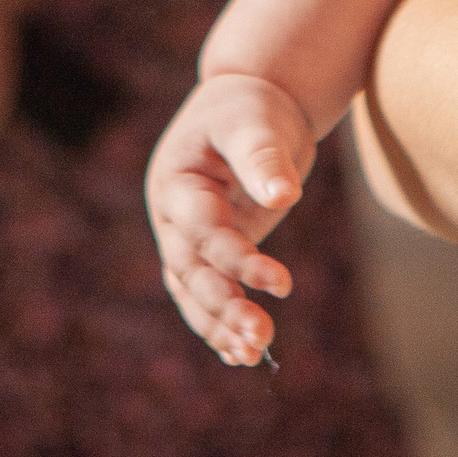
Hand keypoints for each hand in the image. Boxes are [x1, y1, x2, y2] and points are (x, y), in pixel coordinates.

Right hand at [145, 73, 318, 365]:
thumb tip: (284, 194)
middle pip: (191, 271)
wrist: (248, 101)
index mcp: (176, 182)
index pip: (204, 232)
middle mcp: (173, 216)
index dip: (239, 260)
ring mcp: (187, 236)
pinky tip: (242, 354)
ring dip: (220, 323)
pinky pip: (205, 293)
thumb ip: (263, 157)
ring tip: (255, 353)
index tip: (281, 283)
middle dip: (224, 306)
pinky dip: (219, 323)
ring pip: (193, 290)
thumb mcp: (254, 121)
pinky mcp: (209, 249)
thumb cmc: (249, 106)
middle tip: (261, 337)